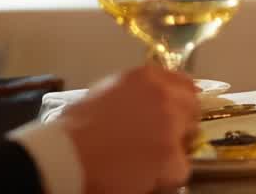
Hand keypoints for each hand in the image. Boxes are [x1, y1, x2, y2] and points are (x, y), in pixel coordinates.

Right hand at [60, 65, 200, 193]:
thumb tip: (150, 103)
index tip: (176, 114)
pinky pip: (180, 170)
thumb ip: (135, 94)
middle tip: (158, 144)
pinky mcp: (171, 155)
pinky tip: (141, 178)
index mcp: (146, 77)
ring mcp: (171, 125)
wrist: (64, 157)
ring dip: (171, 154)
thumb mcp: (105, 94)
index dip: (181, 102)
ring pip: (187, 142)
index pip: (183, 84)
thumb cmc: (76, 129)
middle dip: (180, 127)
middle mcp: (164, 95)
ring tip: (142, 163)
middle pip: (192, 110)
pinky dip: (165, 178)